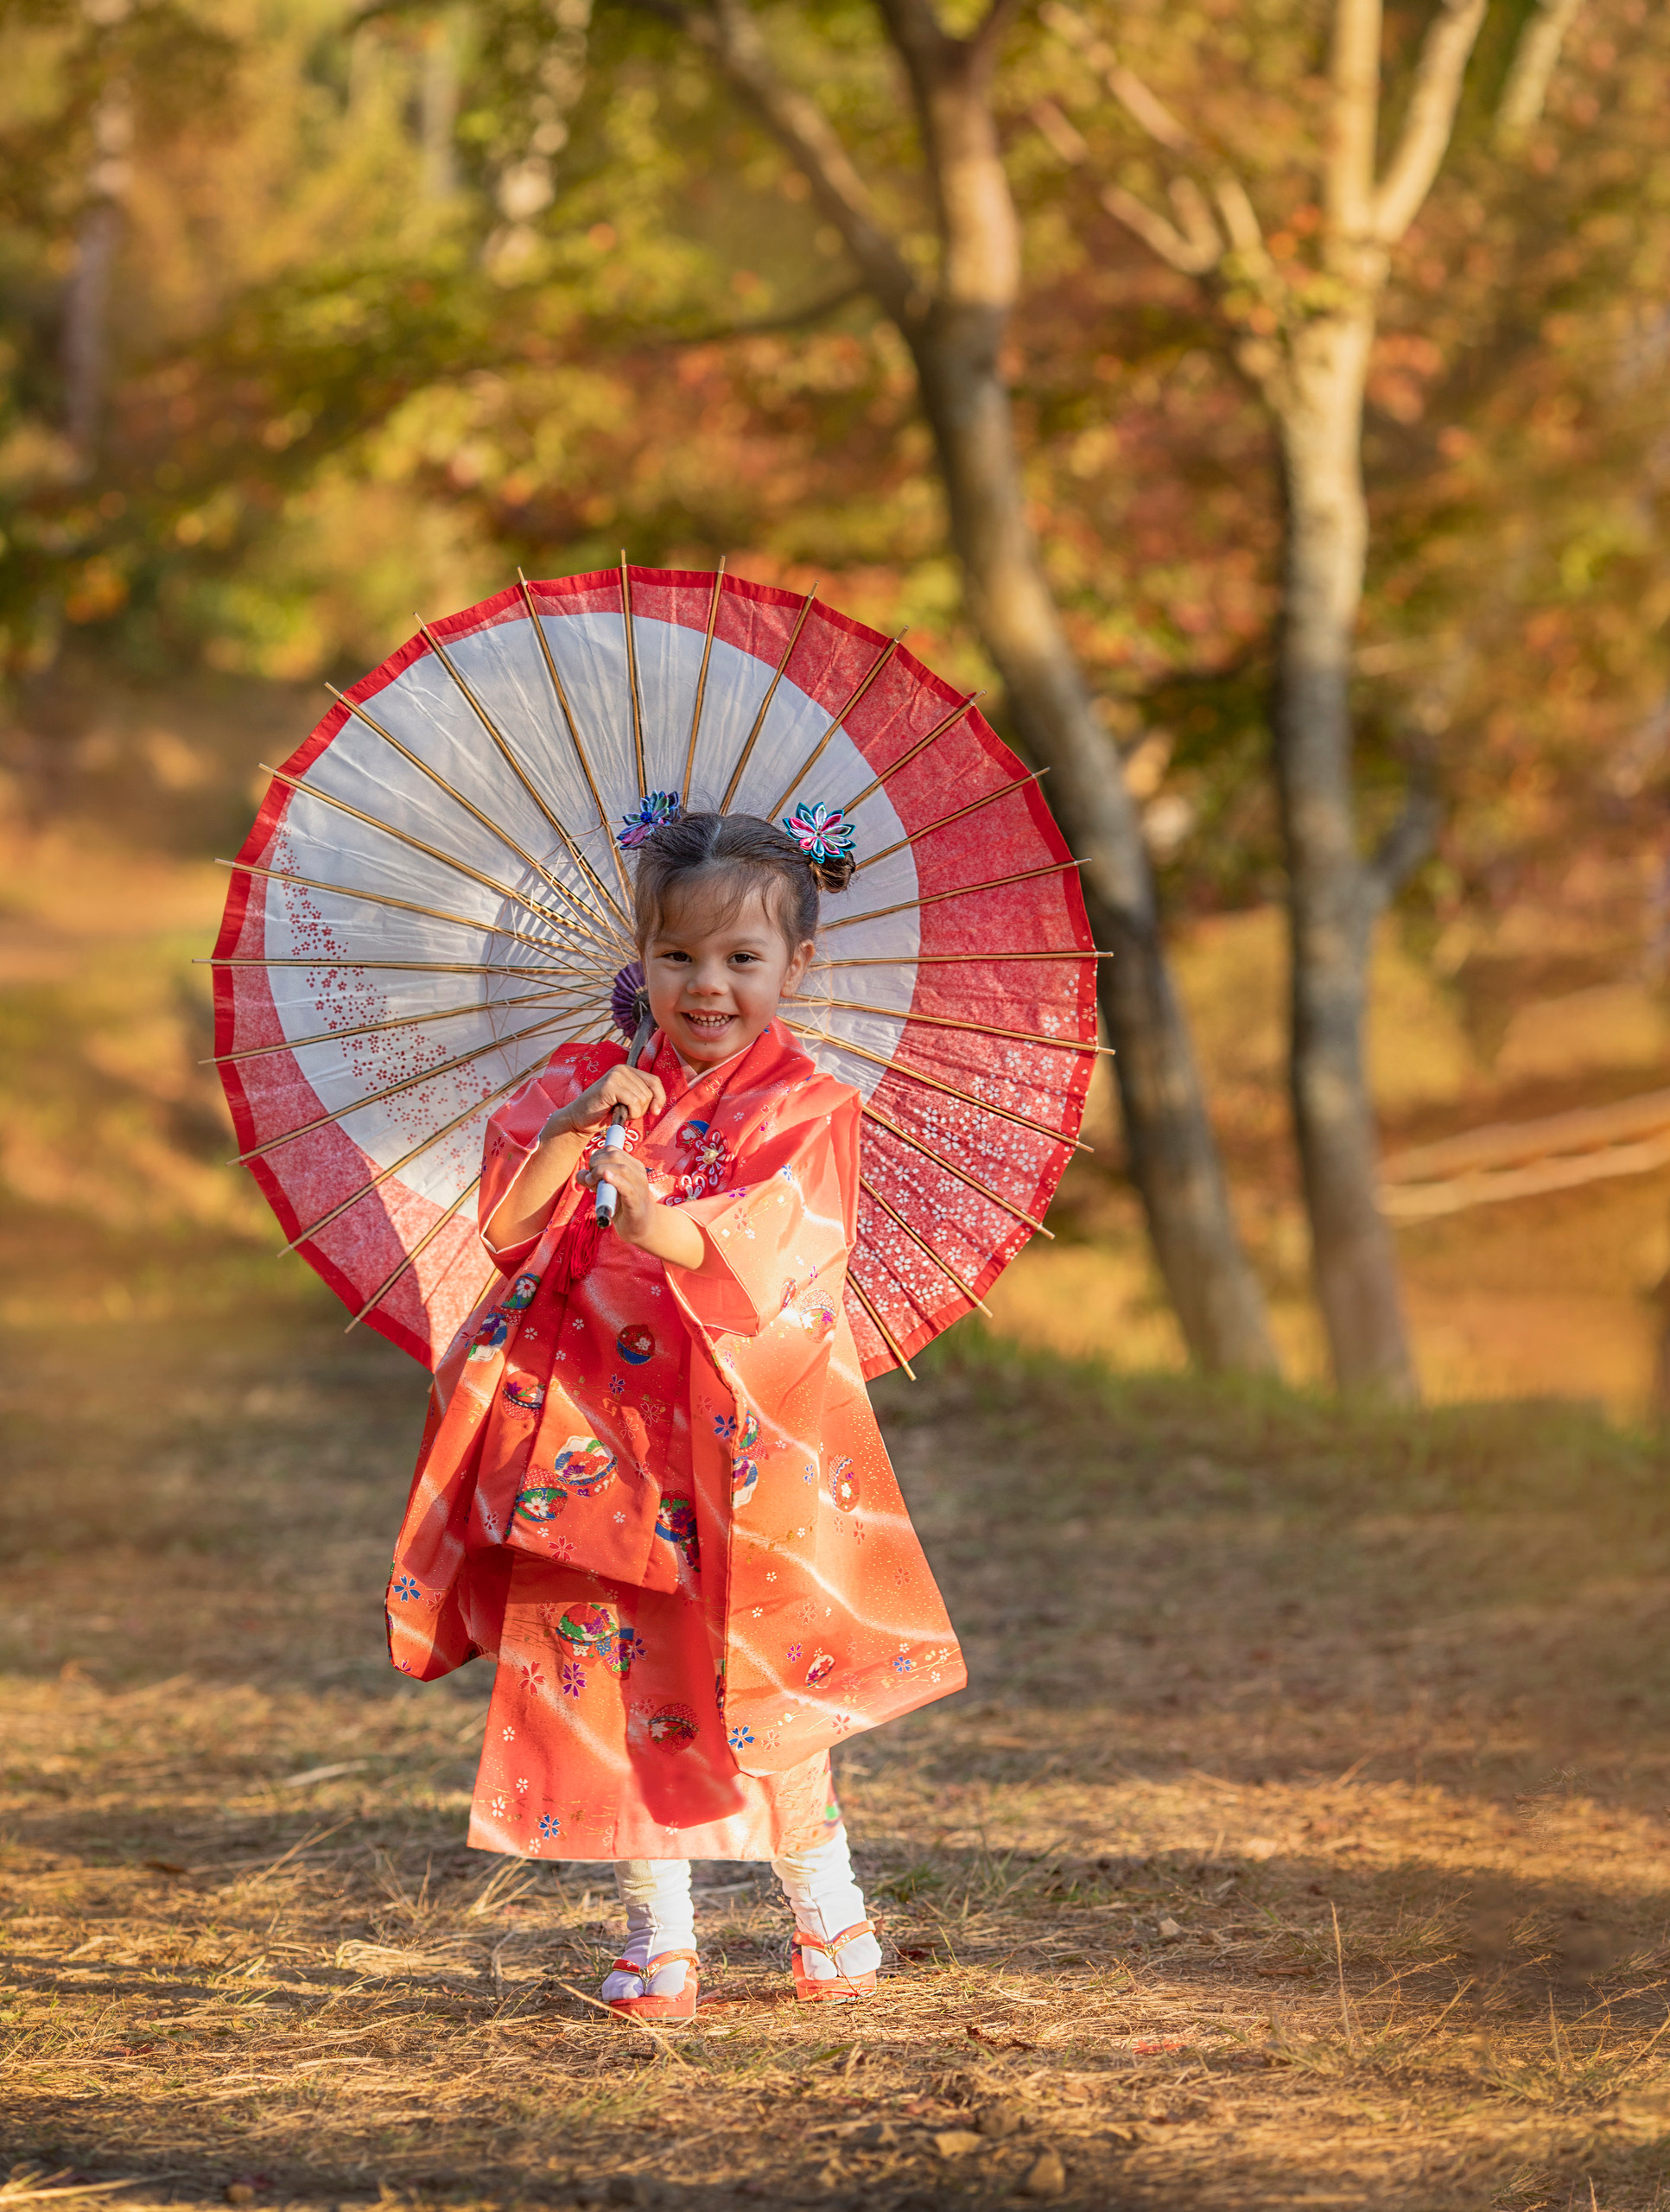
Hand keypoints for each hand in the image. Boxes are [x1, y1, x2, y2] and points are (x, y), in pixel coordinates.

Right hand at [542, 1063, 664, 1142]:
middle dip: (642, 1108)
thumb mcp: (627, 1101)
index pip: (654, 1081)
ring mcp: (615, 1076)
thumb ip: (641, 1096)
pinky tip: (617, 1113)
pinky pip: (633, 1101)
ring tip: (619, 1112)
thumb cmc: (604, 1112)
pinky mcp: (609, 1085)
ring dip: (634, 1112)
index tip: (655, 1111)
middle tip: (626, 1112)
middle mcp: (622, 1069)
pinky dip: (630, 1112)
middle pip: (649, 1092)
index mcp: (628, 1070)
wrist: (579, 1119)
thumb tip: (659, 1103)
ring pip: (642, 1098)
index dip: (659, 1098)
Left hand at [579, 1147, 653, 1244]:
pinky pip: (627, 1188)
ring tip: (592, 1182)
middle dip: (597, 1162)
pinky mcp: (636, 1203)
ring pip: (622, 1169)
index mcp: (633, 1166)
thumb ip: (593, 1179)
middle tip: (590, 1177)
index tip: (590, 1169)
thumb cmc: (621, 1204)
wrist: (638, 1226)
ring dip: (601, 1172)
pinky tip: (606, 1178)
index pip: (613, 1150)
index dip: (597, 1156)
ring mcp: (639, 1187)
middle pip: (616, 1156)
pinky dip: (616, 1181)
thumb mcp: (605, 1188)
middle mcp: (638, 1173)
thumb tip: (581, 1173)